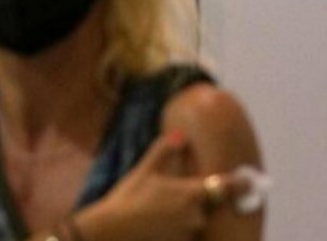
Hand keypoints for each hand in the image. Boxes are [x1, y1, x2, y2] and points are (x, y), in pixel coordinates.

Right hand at [75, 131, 249, 240]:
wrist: (112, 231)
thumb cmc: (128, 199)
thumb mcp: (143, 171)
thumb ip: (164, 151)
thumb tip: (180, 134)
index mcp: (191, 193)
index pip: (226, 187)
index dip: (241, 184)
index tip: (251, 181)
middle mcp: (196, 215)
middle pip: (207, 206)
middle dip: (196, 201)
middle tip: (170, 197)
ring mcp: (190, 233)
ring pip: (195, 221)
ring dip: (186, 216)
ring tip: (159, 212)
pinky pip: (186, 235)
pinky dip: (177, 230)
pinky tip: (159, 225)